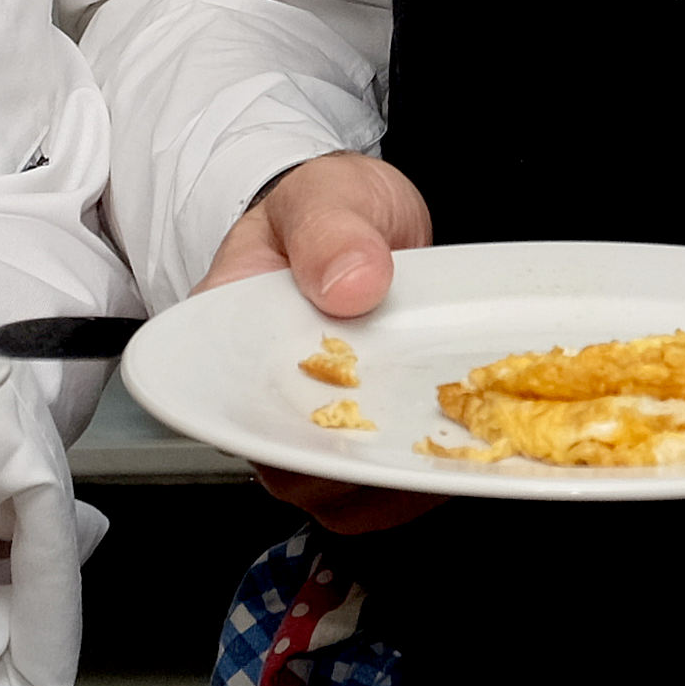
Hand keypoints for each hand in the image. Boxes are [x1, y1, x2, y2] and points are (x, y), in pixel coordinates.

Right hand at [198, 152, 438, 534]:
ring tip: (443, 450)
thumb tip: (349, 286)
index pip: (225, 406)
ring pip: (333, 490)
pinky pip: (378, 486)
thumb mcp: (327, 195)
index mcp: (229, 331)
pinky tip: (459, 455)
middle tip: (408, 439)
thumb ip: (330, 233)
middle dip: (346, 467)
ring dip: (387, 485)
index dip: (271, 437)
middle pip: (284, 466)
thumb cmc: (330, 204)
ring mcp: (316, 417)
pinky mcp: (363, 433)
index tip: (331, 430)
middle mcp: (264, 390)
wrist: (369, 216)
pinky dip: (419, 482)